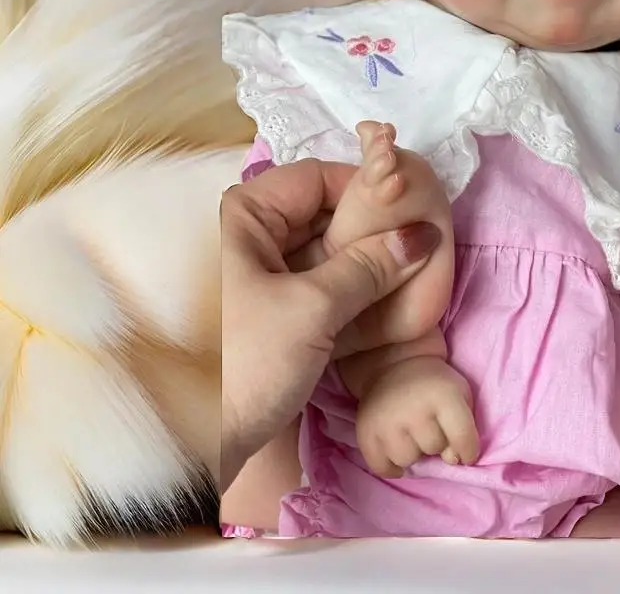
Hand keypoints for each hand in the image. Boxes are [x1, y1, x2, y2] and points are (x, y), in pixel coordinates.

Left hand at [220, 158, 442, 489]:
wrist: (186, 450)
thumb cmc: (241, 365)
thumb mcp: (313, 309)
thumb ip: (371, 266)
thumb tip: (423, 235)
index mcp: (242, 216)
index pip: (317, 178)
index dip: (366, 191)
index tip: (412, 214)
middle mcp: (242, 236)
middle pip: (320, 214)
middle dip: (369, 231)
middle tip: (419, 249)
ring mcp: (251, 276)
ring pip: (319, 253)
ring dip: (362, 265)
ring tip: (409, 277)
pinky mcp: (261, 314)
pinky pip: (312, 286)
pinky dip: (345, 292)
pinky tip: (382, 305)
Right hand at [356, 357, 479, 477]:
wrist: (393, 364)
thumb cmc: (433, 384)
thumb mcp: (460, 393)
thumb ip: (465, 428)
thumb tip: (451, 460)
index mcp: (443, 395)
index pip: (462, 438)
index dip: (468, 451)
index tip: (466, 454)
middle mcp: (415, 409)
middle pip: (434, 448)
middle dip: (436, 442)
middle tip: (429, 427)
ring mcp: (388, 421)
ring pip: (407, 460)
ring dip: (412, 452)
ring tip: (410, 435)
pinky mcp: (366, 432)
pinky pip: (381, 468)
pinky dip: (390, 466)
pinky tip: (395, 451)